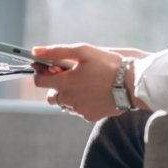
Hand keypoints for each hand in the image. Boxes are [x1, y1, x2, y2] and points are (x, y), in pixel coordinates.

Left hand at [32, 43, 146, 120]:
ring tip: (85, 84)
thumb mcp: (82, 51)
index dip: (41, 73)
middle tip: (70, 77)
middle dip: (55, 86)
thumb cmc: (108, 65)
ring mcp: (79, 110)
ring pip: (64, 104)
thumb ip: (57, 51)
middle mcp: (69, 99)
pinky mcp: (89, 116)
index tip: (48, 68)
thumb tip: (35, 51)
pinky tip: (94, 93)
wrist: (132, 84)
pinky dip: (82, 102)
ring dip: (69, 95)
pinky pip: (79, 110)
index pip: (39, 81)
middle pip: (50, 96)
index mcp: (64, 82)